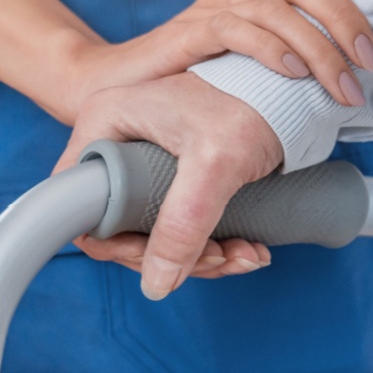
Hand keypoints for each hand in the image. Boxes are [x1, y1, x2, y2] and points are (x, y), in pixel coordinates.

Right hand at [47, 0, 372, 122]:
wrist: (114, 95)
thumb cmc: (197, 86)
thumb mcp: (258, 72)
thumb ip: (300, 64)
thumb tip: (362, 79)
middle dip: (345, 13)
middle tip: (372, 60)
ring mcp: (211, 10)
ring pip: (274, 4)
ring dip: (318, 45)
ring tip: (343, 86)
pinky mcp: (186, 36)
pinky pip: (233, 29)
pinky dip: (269, 49)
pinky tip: (293, 74)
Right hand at [56, 73, 284, 298]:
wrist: (291, 87)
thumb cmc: (251, 102)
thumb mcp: (215, 164)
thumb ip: (184, 224)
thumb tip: (156, 285)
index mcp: (105, 123)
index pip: (81, 205)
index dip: (116, 245)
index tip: (160, 260)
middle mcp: (118, 140)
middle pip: (122, 226)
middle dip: (174, 256)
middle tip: (220, 259)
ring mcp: (146, 158)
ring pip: (157, 230)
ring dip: (203, 257)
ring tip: (246, 256)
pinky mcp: (176, 172)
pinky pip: (183, 221)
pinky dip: (215, 244)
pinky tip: (249, 249)